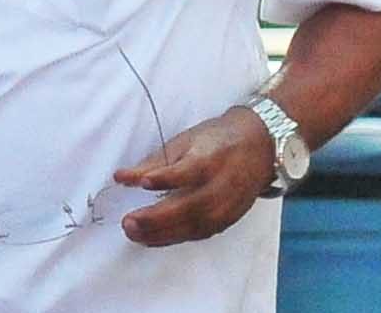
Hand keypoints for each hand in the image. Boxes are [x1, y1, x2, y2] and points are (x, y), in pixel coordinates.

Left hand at [112, 106, 271, 246]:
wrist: (259, 147)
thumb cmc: (216, 141)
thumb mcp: (185, 141)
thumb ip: (154, 162)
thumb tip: (121, 178)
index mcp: (212, 158)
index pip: (189, 171)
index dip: (167, 179)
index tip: (143, 183)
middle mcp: (223, 186)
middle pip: (191, 206)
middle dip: (157, 217)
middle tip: (128, 222)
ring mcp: (228, 206)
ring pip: (195, 226)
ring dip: (162, 233)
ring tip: (134, 234)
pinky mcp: (229, 219)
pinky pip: (200, 233)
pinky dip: (175, 238)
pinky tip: (152, 238)